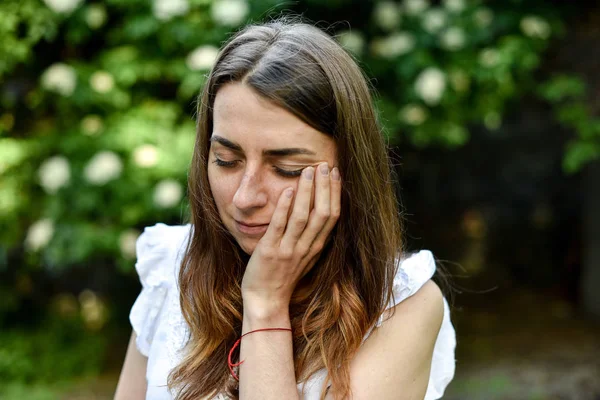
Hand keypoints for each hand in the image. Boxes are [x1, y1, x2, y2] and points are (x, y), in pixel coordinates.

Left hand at [241, 162, 341, 316]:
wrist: (266, 300)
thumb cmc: (283, 276)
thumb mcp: (305, 256)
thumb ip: (312, 236)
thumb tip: (318, 211)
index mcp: (316, 247)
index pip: (332, 216)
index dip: (335, 193)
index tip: (335, 173)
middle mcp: (306, 247)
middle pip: (322, 213)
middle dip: (324, 187)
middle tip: (324, 164)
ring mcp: (289, 250)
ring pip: (303, 216)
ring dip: (306, 192)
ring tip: (307, 170)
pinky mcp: (270, 251)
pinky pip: (279, 226)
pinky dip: (284, 207)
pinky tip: (286, 190)